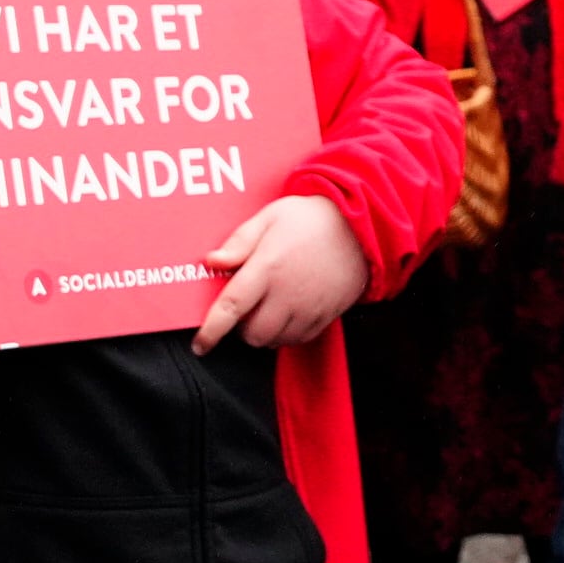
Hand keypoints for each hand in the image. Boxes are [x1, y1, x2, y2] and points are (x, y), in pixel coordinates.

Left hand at [195, 194, 369, 350]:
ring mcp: (309, 308)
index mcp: (268, 268)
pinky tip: (288, 312)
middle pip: (252, 334)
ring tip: (268, 308)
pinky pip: (299, 339)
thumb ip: (239, 242)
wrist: (363, 226)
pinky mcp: (327, 315)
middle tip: (246, 307)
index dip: (211, 332)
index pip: (230, 309)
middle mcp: (287, 294)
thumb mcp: (270, 217)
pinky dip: (287, 333)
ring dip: (264, 332)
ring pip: (275, 340)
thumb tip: (212, 261)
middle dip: (241, 327)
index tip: (200, 345)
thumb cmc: (313, 217)